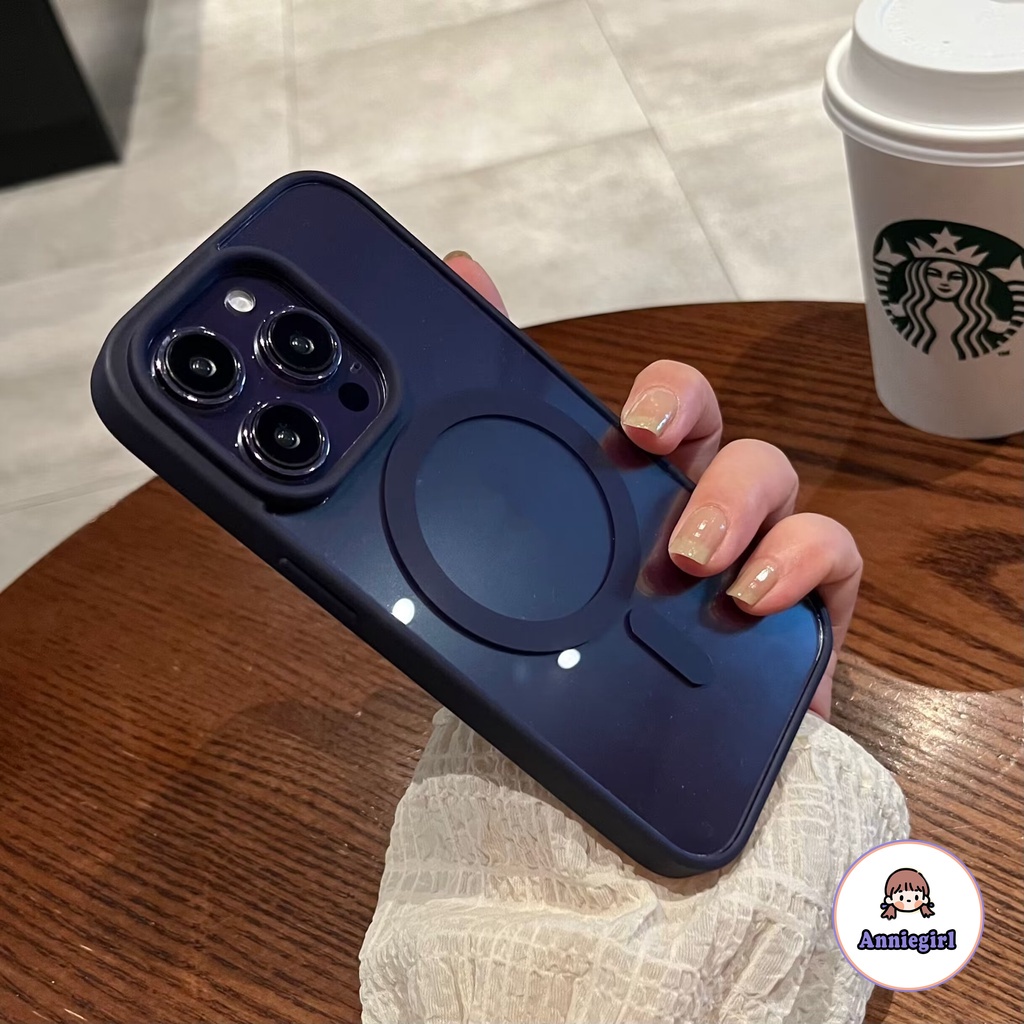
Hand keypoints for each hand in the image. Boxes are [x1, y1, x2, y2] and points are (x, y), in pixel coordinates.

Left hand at [443, 252, 860, 719]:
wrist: (632, 790)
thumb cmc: (580, 691)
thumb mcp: (525, 621)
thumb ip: (483, 566)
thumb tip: (415, 516)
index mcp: (627, 500)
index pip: (647, 414)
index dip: (652, 391)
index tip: (629, 416)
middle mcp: (691, 508)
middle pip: (708, 425)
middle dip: (688, 417)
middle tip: (649, 450)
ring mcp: (754, 548)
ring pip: (770, 472)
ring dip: (735, 499)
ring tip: (693, 557)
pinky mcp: (807, 605)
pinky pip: (833, 552)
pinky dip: (804, 559)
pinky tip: (759, 600)